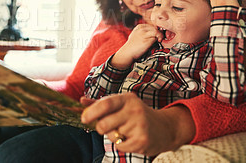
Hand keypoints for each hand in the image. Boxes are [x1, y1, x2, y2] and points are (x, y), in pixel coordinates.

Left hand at [80, 93, 194, 155]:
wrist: (164, 128)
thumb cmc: (137, 115)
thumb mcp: (121, 104)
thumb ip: (100, 103)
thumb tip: (81, 101)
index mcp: (127, 98)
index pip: (106, 103)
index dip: (92, 111)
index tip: (84, 118)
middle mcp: (134, 110)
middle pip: (104, 124)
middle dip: (101, 128)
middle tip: (109, 126)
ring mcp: (140, 125)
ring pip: (111, 136)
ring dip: (114, 136)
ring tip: (125, 131)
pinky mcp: (142, 140)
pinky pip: (120, 146)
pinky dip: (122, 145)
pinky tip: (131, 138)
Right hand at [111, 24, 162, 68]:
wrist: (127, 52)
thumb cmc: (132, 45)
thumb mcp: (136, 34)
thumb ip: (143, 32)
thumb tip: (153, 32)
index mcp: (139, 26)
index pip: (152, 25)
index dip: (156, 29)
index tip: (157, 34)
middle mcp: (141, 29)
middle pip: (155, 28)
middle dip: (159, 33)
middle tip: (160, 38)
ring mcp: (143, 35)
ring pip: (156, 31)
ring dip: (160, 36)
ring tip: (159, 40)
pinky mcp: (146, 41)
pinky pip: (156, 38)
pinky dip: (158, 40)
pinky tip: (157, 42)